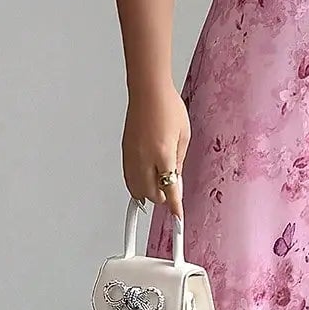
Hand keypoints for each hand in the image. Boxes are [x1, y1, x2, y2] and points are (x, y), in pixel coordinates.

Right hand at [122, 84, 188, 222]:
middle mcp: (144, 158)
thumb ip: (179, 161)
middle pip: (151, 194)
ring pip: (137, 189)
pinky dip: (136, 185)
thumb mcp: (184, 136)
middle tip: (172, 194)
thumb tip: (176, 181)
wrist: (147, 91)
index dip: (175, 207)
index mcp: (163, 154)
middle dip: (163, 198)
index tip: (178, 218)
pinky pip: (128, 178)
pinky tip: (143, 184)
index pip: (170, 189)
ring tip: (159, 188)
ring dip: (149, 194)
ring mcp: (132, 156)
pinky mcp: (125, 153)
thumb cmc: (168, 107)